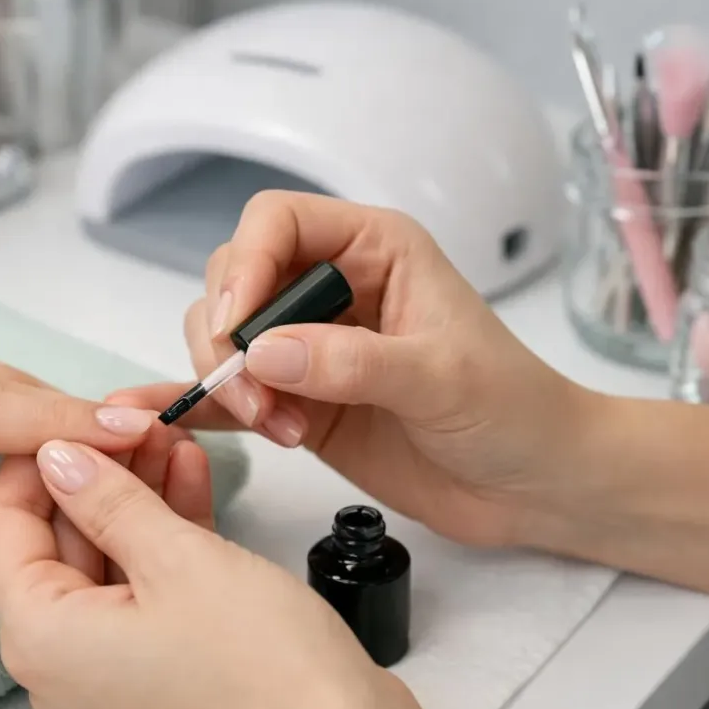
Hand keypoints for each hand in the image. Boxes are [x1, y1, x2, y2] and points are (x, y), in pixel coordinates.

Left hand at [0, 436, 451, 708]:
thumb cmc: (261, 674)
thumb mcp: (177, 560)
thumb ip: (110, 500)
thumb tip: (59, 455)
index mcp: (41, 636)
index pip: (4, 522)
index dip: (41, 458)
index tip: (85, 414)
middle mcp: (64, 657)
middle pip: (58, 537)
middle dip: (102, 470)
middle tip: (140, 419)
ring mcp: (114, 663)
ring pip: (109, 554)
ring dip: (140, 493)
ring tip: (173, 434)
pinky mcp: (161, 661)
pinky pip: (146, 582)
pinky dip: (166, 531)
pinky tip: (191, 475)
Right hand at [109, 191, 600, 546]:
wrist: (534, 486)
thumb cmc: (513, 411)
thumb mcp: (442, 377)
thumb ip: (353, 362)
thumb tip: (262, 353)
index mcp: (374, 250)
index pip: (278, 222)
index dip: (246, 265)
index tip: (237, 327)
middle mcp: (332, 289)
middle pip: (235, 280)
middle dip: (227, 337)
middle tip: (256, 399)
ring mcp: (310, 348)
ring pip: (224, 336)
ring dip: (227, 381)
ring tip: (278, 430)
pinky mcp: (299, 402)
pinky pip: (234, 394)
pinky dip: (203, 406)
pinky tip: (174, 422)